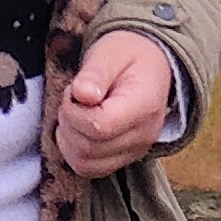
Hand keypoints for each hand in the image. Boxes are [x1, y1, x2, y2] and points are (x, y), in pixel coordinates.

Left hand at [56, 29, 177, 178]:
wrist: (152, 65)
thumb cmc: (129, 54)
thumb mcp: (111, 52)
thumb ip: (96, 72)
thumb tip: (81, 94)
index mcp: (143, 106)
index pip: (99, 127)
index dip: (74, 112)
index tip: (73, 91)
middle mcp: (143, 136)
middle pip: (89, 148)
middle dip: (68, 122)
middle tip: (71, 98)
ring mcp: (135, 151)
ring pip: (85, 163)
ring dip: (68, 139)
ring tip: (75, 112)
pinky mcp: (124, 158)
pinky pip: (89, 169)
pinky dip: (74, 152)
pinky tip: (76, 128)